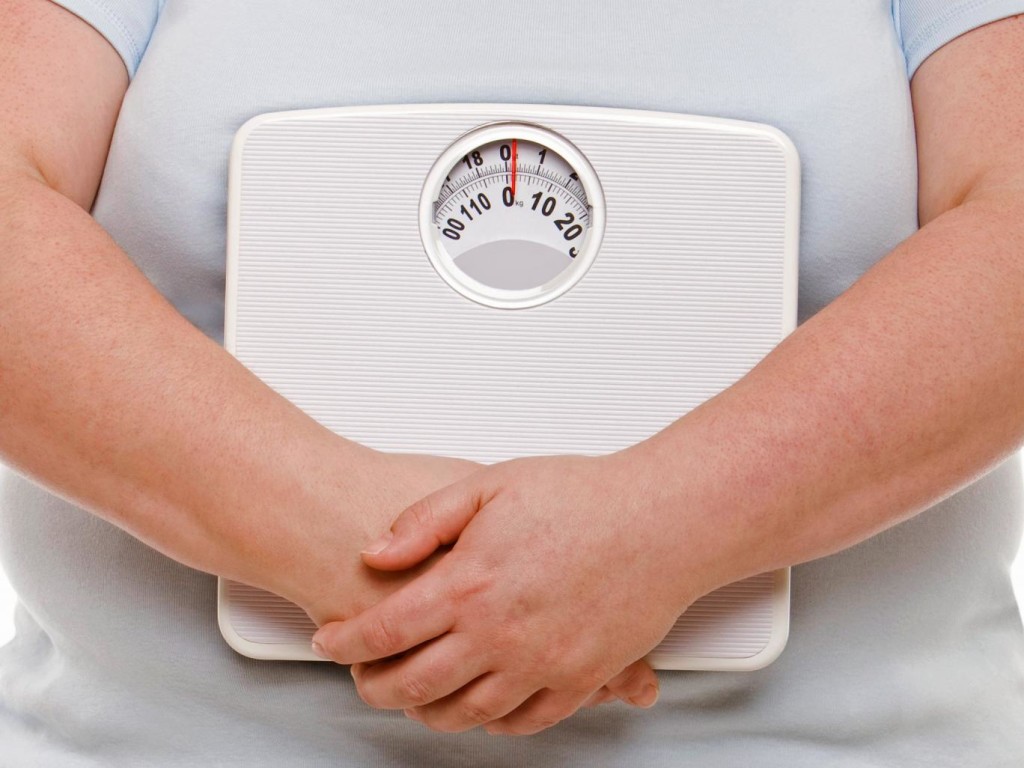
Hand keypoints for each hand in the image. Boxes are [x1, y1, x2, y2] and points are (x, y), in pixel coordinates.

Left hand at [312, 452, 697, 734]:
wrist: (661, 521)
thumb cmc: (584, 498)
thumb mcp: (490, 485)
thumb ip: (425, 521)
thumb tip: (375, 552)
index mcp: (469, 585)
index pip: (384, 630)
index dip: (345, 642)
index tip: (330, 642)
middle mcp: (498, 635)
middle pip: (412, 684)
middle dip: (374, 687)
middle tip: (363, 679)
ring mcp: (539, 665)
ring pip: (462, 713)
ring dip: (426, 710)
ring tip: (414, 695)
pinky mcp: (578, 679)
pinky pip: (523, 721)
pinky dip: (490, 721)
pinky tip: (481, 706)